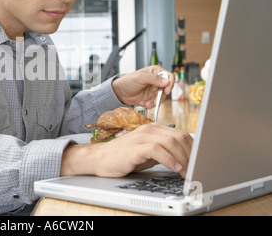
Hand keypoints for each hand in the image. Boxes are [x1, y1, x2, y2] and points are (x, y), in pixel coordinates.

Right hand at [61, 123, 192, 177]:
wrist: (99, 159)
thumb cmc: (123, 157)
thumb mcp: (148, 154)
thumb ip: (165, 152)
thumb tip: (186, 160)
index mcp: (154, 129)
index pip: (181, 134)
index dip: (194, 149)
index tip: (200, 161)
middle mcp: (149, 129)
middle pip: (179, 137)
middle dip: (192, 155)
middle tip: (197, 169)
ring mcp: (142, 136)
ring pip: (171, 143)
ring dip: (184, 159)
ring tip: (188, 172)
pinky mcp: (135, 147)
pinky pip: (158, 150)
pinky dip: (170, 160)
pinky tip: (176, 169)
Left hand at [111, 66, 173, 107]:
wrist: (119, 92)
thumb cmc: (128, 81)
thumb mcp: (140, 78)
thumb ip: (153, 79)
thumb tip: (167, 82)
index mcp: (155, 72)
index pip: (169, 76)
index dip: (170, 84)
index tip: (166, 91)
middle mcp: (156, 81)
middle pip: (166, 89)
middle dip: (160, 97)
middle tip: (154, 101)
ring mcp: (153, 90)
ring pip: (161, 98)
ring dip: (154, 102)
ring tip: (146, 103)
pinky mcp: (150, 98)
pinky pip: (154, 103)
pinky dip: (149, 105)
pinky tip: (142, 103)